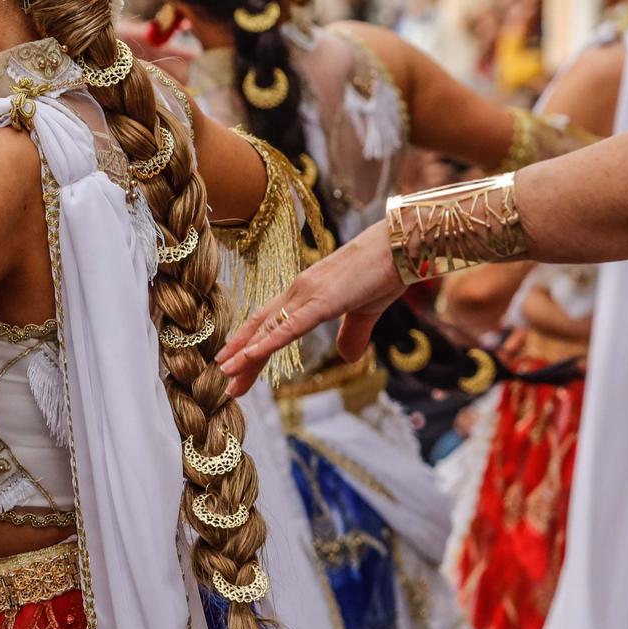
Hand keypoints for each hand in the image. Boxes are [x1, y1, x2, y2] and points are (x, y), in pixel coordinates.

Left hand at [218, 224, 401, 397]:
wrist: (402, 246)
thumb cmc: (386, 272)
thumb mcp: (366, 311)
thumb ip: (353, 334)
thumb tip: (346, 357)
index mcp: (307, 293)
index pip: (271, 323)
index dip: (251, 345)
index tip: (236, 367)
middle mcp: (299, 291)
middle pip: (262, 327)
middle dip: (241, 356)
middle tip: (225, 382)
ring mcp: (307, 294)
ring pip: (268, 328)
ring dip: (245, 354)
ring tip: (226, 376)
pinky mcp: (321, 300)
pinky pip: (289, 326)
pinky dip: (267, 342)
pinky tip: (248, 357)